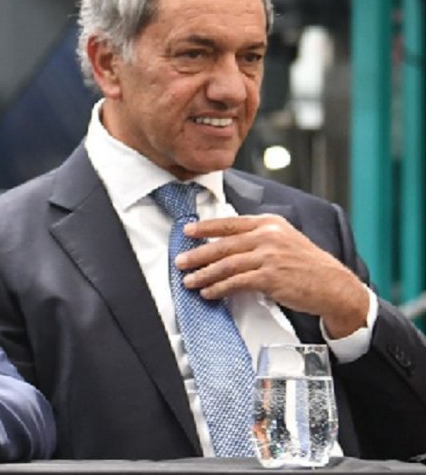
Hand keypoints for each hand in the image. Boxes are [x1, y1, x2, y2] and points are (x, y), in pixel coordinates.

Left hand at [178, 214, 368, 337]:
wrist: (335, 286)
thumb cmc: (309, 266)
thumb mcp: (285, 240)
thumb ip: (259, 238)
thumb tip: (227, 244)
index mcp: (269, 223)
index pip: (229, 223)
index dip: (205, 227)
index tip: (187, 231)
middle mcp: (268, 236)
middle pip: (223, 244)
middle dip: (197, 254)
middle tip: (180, 261)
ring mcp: (269, 256)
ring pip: (226, 264)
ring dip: (204, 274)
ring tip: (190, 281)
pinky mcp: (270, 277)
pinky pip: (236, 282)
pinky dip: (219, 288)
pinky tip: (210, 292)